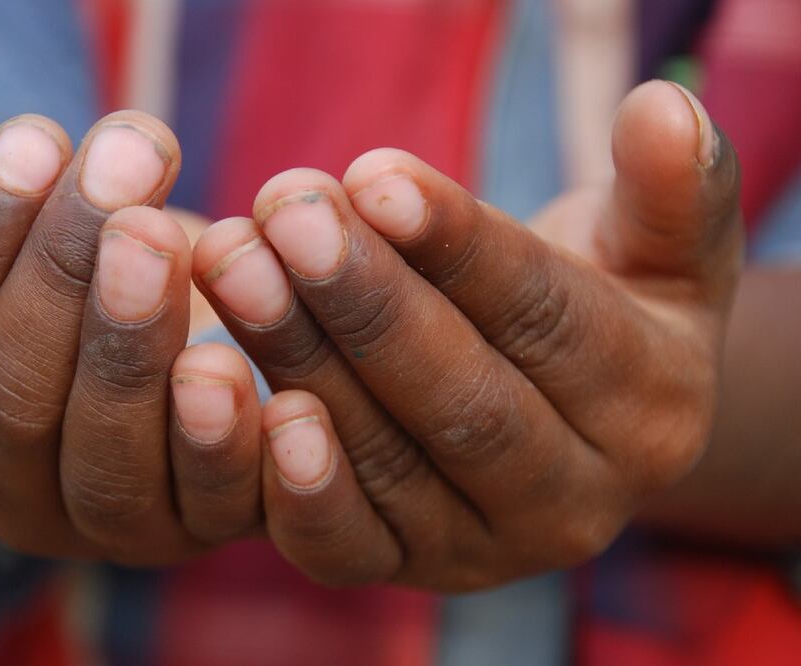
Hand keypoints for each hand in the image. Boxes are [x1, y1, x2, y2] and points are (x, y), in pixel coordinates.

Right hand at [0, 111, 263, 563]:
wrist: (207, 321)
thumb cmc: (87, 268)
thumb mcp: (14, 227)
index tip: (33, 140)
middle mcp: (12, 497)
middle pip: (11, 403)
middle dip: (62, 272)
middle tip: (120, 164)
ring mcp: (109, 529)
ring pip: (105, 460)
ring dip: (131, 340)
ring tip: (160, 234)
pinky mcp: (204, 527)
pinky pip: (210, 502)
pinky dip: (223, 437)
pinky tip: (239, 358)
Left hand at [191, 81, 741, 589]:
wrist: (553, 408)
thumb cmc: (599, 304)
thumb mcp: (660, 244)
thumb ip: (671, 187)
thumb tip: (663, 110)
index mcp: (650, 411)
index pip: (549, 319)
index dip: (459, 246)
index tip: (372, 175)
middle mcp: (573, 503)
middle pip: (463, 402)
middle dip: (367, 303)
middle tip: (288, 213)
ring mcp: (479, 551)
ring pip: (386, 460)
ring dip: (299, 357)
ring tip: (235, 263)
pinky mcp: (399, 568)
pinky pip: (338, 543)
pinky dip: (287, 481)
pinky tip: (226, 394)